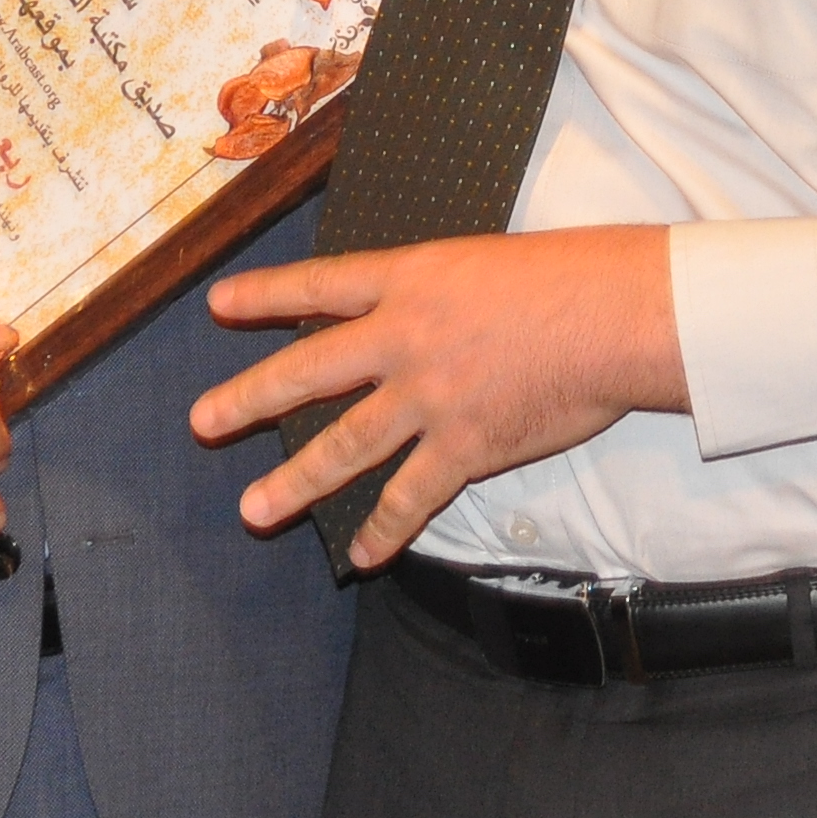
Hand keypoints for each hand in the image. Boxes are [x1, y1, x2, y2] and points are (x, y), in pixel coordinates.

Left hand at [188, 227, 683, 569]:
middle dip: (250, 399)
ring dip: (296, 481)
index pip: (321, 287)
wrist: (613, 317)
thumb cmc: (570, 275)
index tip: (221, 304)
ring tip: (254, 509)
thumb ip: (443, 290)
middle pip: (309, 372)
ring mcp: (429, 396)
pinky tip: (360, 556)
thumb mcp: (486, 261)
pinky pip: (411, 497)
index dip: (267, 296)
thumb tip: (425, 309)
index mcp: (410, 281)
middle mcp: (404, 338)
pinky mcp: (464, 446)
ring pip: (345, 446)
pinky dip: (384, 531)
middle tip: (202, 421)